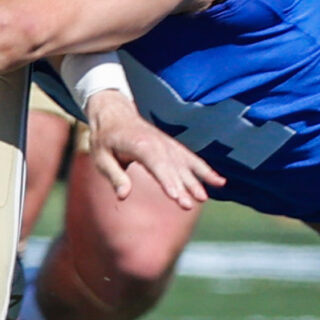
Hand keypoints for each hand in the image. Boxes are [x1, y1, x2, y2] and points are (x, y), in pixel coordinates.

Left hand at [85, 89, 225, 207]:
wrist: (115, 114)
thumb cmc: (105, 138)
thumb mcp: (100, 157)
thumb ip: (114, 176)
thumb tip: (123, 195)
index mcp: (139, 144)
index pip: (156, 164)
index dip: (167, 180)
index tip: (175, 195)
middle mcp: (158, 143)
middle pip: (173, 167)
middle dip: (182, 186)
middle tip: (189, 205)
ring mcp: (168, 144)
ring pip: (185, 164)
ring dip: (196, 180)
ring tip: (204, 198)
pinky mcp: (173, 147)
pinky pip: (191, 159)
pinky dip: (205, 170)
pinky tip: (218, 182)